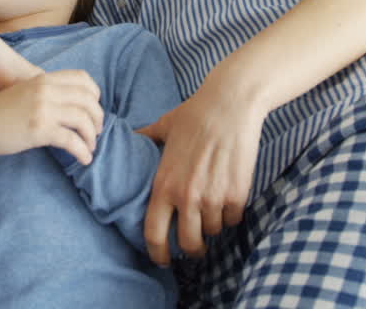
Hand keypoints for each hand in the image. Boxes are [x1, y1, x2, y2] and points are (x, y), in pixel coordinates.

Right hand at [0, 70, 104, 165]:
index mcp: (44, 79)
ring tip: (90, 147)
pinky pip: (72, 140)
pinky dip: (83, 151)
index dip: (94, 94)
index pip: (83, 78)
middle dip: (97, 118)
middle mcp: (46, 90)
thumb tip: (72, 106)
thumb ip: (46, 93)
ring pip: (84, 120)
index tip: (93, 109)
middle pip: (88, 100)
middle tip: (96, 132)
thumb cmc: (0, 113)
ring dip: (92, 136)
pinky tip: (84, 159)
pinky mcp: (40, 130)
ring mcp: (44, 109)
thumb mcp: (25, 93)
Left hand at [137, 78, 265, 266]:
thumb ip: (145, 139)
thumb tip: (128, 137)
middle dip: (191, 249)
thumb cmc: (194, 114)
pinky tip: (228, 199)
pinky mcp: (236, 194)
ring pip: (212, 231)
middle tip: (194, 246)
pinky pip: (233, 219)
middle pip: (188, 244)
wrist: (229, 104)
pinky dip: (231, 214)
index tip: (162, 259)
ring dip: (212, 226)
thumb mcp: (162, 126)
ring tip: (212, 211)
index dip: (157, 253)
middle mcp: (186, 197)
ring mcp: (213, 198)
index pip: (154, 233)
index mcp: (164, 185)